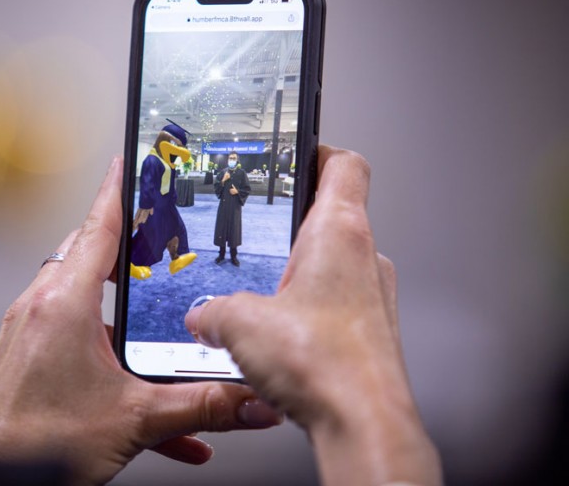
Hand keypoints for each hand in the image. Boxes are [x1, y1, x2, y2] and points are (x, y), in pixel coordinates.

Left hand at [0, 156, 279, 484]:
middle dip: (124, 243)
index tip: (128, 161)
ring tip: (149, 317)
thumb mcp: (136, 419)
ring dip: (118, 305)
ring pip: (83, 295)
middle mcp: (42, 307)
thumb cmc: (38, 444)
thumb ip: (203, 405)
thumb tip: (250, 400)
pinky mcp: (27, 354)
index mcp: (65, 305)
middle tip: (151, 233)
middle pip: (89, 253)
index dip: (119, 191)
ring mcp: (30, 330)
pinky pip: (73, 335)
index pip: (99, 227)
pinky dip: (106, 349)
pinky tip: (138, 392)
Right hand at [185, 146, 441, 485]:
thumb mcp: (241, 323)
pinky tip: (281, 336)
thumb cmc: (327, 367)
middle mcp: (366, 259)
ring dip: (303, 272)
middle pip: (337, 214)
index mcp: (340, 234)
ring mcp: (373, 298)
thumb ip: (213, 311)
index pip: (344, 164)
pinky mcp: (371, 333)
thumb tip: (202, 314)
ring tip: (266, 292)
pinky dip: (311, 310)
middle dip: (297, 221)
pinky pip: (338, 305)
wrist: (364, 425)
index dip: (318, 150)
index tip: (297, 150)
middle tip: (266, 229)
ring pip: (336, 264)